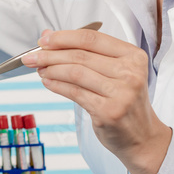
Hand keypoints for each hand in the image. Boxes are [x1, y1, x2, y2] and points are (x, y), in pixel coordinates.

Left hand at [21, 27, 171, 173]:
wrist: (142, 137)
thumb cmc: (124, 101)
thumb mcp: (113, 72)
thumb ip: (85, 53)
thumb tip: (48, 35)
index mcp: (133, 56)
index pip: (91, 39)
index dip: (63, 37)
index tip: (44, 40)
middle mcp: (130, 72)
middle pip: (80, 55)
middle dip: (50, 54)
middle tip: (32, 57)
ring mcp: (121, 93)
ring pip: (75, 72)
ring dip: (51, 69)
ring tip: (39, 70)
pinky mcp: (108, 111)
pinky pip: (74, 92)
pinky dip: (56, 85)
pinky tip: (47, 82)